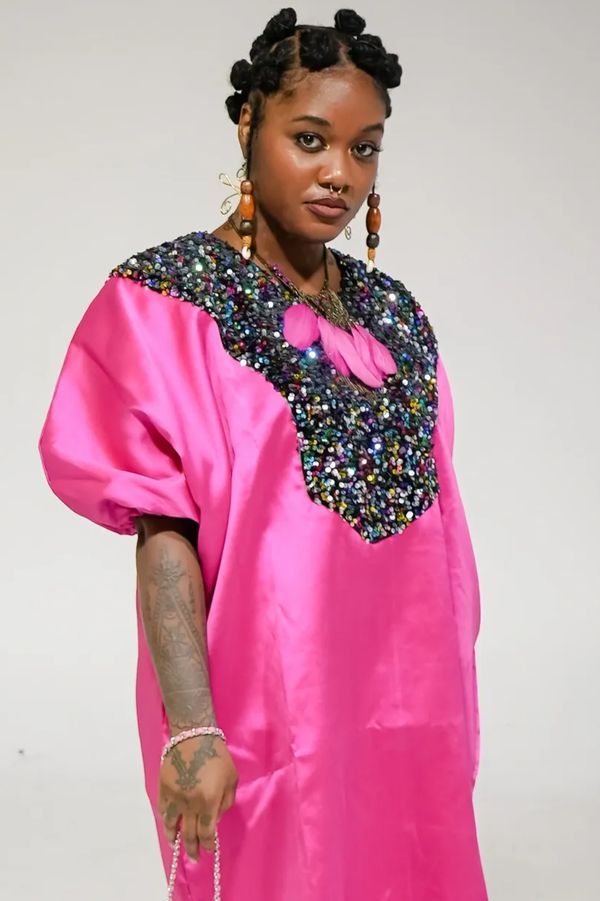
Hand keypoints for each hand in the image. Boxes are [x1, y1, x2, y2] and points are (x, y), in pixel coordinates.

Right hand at [158, 734, 238, 861]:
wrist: (194, 736)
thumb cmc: (218, 756)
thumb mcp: (231, 779)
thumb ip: (225, 803)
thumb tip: (215, 820)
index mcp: (209, 801)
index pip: (206, 832)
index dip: (208, 844)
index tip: (209, 850)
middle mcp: (190, 803)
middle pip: (189, 833)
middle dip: (193, 849)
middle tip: (195, 858)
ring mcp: (174, 797)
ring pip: (171, 825)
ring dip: (175, 839)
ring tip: (177, 847)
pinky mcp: (163, 789)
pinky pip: (163, 811)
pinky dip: (166, 821)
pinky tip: (169, 826)